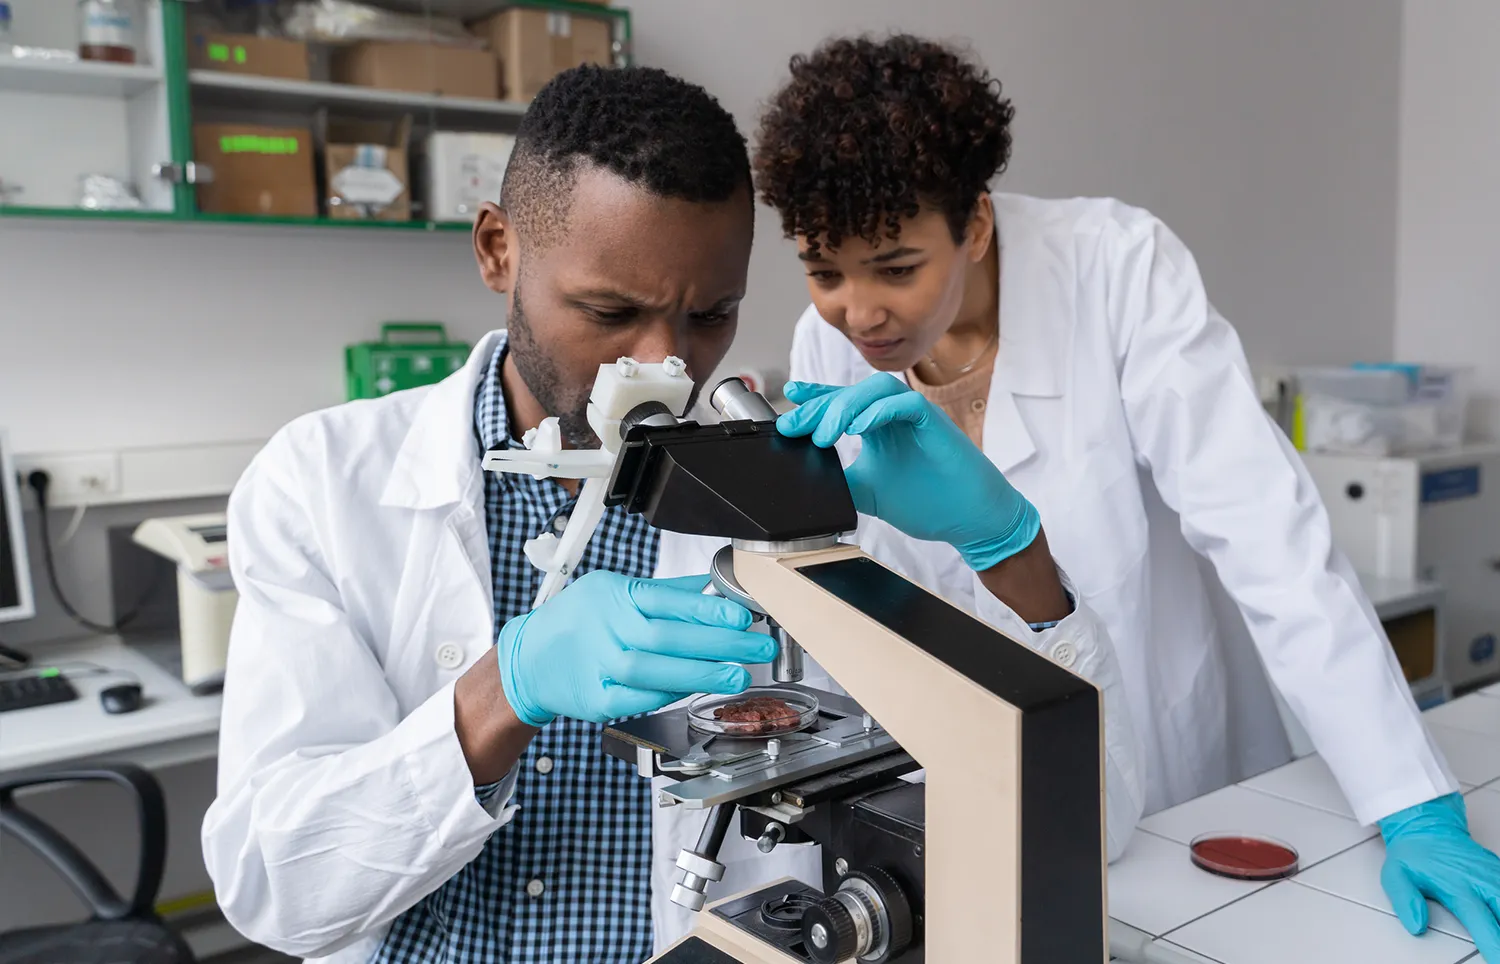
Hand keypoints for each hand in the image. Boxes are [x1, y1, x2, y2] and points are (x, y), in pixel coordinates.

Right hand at [497, 571, 774, 725]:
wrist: (527, 658)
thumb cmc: (577, 620)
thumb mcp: (615, 590)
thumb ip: (665, 592)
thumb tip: (711, 586)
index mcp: (615, 595)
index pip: (667, 600)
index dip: (707, 608)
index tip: (741, 615)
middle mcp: (606, 627)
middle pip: (667, 636)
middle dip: (719, 644)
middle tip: (756, 648)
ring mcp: (599, 664)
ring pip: (653, 670)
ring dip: (700, 674)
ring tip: (736, 675)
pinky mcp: (596, 698)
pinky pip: (638, 699)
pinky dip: (668, 695)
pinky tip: (696, 690)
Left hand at [777, 374, 1040, 570]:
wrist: (972, 519)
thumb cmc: (929, 503)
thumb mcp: (869, 492)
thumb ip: (840, 480)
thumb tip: (805, 479)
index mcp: (879, 426)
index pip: (842, 401)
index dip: (814, 395)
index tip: (788, 396)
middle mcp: (894, 414)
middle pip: (851, 392)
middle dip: (819, 406)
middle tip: (795, 426)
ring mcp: (915, 415)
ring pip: (876, 389)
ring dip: (845, 406)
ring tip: (826, 434)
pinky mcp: (935, 421)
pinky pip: (905, 402)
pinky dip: (879, 411)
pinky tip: (858, 429)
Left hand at [1379, 793, 1499, 959]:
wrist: (1426, 825)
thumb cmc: (1413, 853)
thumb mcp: (1395, 874)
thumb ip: (1405, 900)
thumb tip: (1416, 924)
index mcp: (1458, 887)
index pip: (1483, 922)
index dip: (1494, 945)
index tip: (1497, 959)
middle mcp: (1481, 882)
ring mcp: (1494, 875)